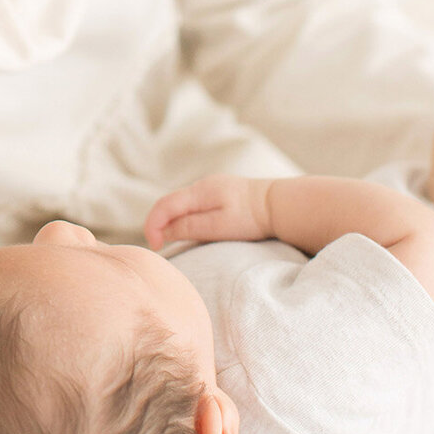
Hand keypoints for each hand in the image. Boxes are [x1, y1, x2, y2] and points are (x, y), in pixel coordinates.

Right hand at [145, 174, 274, 248]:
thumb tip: (164, 231)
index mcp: (199, 192)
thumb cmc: (252, 217)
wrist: (280, 205)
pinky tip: (189, 229)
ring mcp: (210, 187)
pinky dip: (183, 217)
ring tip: (171, 240)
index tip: (155, 247)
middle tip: (159, 246)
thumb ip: (190, 227)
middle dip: (158, 224)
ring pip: (180, 204)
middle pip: (169, 203)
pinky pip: (192, 204)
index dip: (153, 226)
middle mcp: (201, 185)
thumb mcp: (219, 226)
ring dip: (170, 221)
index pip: (164, 205)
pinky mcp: (219, 193)